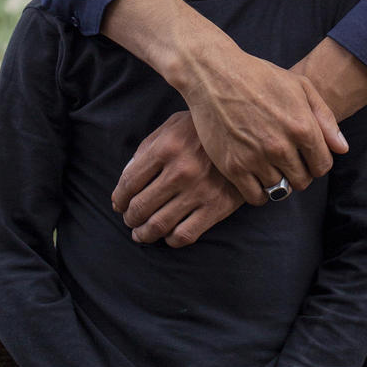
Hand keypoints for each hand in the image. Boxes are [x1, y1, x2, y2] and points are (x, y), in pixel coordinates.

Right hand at [102, 0, 345, 206]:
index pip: (323, 165)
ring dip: (278, 180)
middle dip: (299, 173)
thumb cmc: (259, 76)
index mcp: (302, 126)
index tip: (306, 156)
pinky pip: (255, 197)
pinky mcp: (233, 166)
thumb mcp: (300, 86)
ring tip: (269, 164)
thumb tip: (342, 148)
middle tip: (287, 161)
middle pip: (302, 181)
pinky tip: (256, 176)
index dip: (317, 162)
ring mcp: (256, 158)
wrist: (214, 74)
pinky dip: (259, 192)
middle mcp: (281, 146)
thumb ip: (325, 118)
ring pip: (279, 189)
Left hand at [112, 111, 243, 245]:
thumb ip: (147, 149)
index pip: (129, 182)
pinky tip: (168, 233)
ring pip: (159, 225)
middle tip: (130, 219)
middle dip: (129, 217)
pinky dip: (170, 239)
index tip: (118, 204)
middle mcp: (181, 170)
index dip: (119, 197)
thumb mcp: (172, 126)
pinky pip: (185, 235)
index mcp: (166, 147)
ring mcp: (200, 191)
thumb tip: (126, 179)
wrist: (247, 133)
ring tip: (141, 232)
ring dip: (144, 233)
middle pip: (140, 206)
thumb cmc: (202, 129)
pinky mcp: (218, 207)